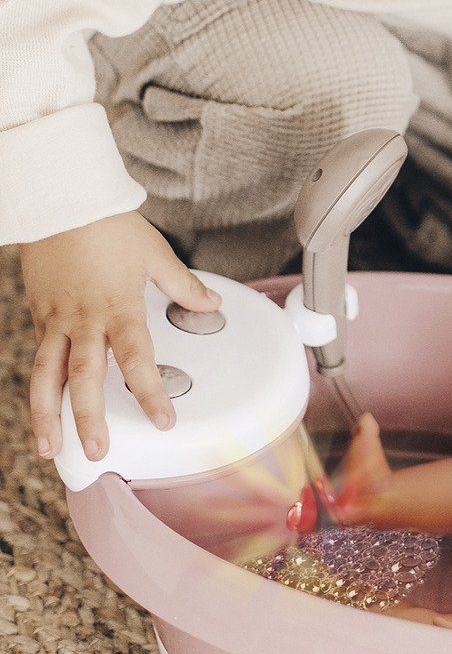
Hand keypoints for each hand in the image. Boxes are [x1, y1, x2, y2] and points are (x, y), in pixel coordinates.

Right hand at [21, 211, 221, 463]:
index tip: (163, 421)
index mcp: (119, 307)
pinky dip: (39, 383)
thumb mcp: (155, 254)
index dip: (149, 394)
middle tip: (96, 453)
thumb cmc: (110, 224)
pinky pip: (39, 354)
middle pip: (85, 379)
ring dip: (47, 414)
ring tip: (49, 447)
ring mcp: (56, 319)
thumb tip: (211, 304)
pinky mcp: (39, 312)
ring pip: (47, 375)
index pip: (136, 361)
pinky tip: (42, 406)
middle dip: (88, 420)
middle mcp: (85, 320)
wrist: (63, 201)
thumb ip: (183, 286)